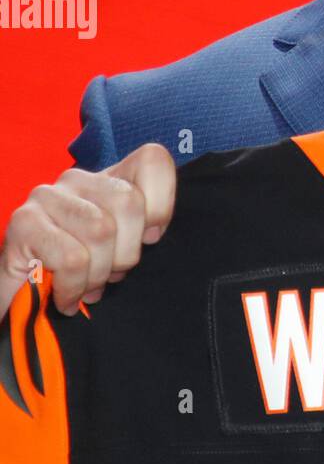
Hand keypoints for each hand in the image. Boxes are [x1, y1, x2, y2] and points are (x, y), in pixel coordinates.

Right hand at [0, 143, 176, 322]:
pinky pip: (71, 258)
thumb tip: (152, 234)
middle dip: (126, 252)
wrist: (21, 302)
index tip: (149, 239)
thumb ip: (143, 232)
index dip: (162, 205)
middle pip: (129, 202)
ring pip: (101, 230)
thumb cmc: (79, 275)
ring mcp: (47, 196)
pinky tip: (67, 297)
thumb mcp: (121, 251)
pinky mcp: (23, 222)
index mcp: (109, 179)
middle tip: (110, 274)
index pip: (153, 161)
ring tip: (87, 287)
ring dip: (98, 274)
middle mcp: (78, 179)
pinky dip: (74, 287)